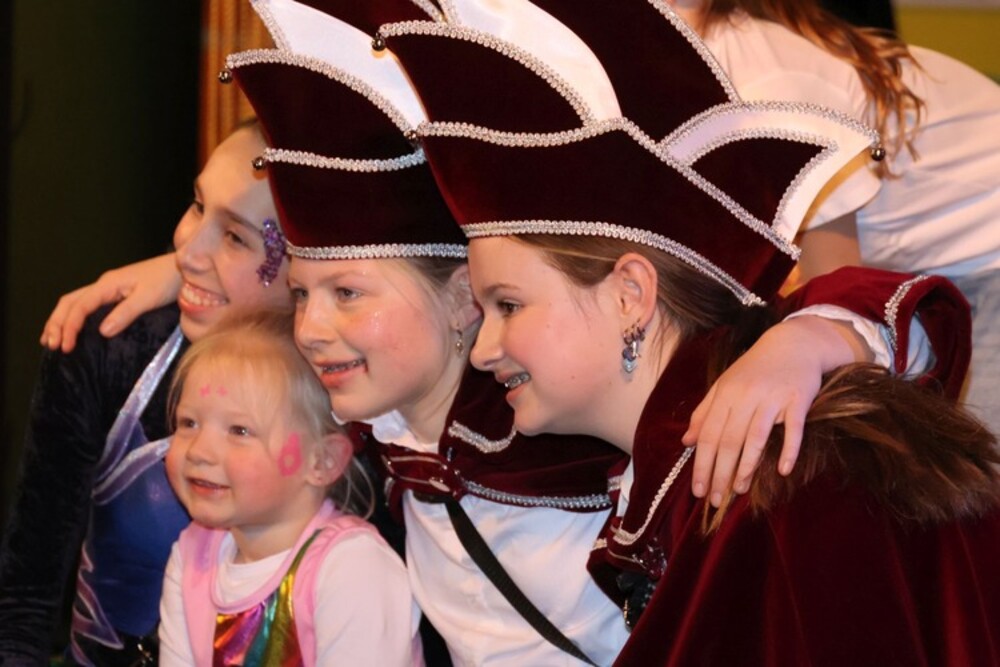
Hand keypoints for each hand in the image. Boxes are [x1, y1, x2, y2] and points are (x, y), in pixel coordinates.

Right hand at [40, 253, 180, 352]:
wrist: (183, 267)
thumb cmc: (168, 280)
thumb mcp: (148, 298)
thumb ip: (125, 313)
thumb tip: (102, 332)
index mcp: (108, 285)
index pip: (80, 306)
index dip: (69, 326)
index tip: (65, 346)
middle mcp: (104, 285)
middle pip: (70, 302)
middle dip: (57, 323)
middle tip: (50, 345)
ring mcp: (110, 288)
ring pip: (76, 302)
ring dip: (62, 319)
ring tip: (51, 339)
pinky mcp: (118, 293)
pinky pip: (88, 305)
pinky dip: (75, 316)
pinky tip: (74, 328)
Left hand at [683, 315, 870, 505]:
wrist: (793, 343)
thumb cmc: (755, 369)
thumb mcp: (724, 385)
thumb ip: (704, 412)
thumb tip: (686, 441)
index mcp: (725, 394)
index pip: (708, 434)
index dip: (701, 464)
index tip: (697, 490)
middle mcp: (745, 396)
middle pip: (728, 440)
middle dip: (719, 473)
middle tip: (715, 499)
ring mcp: (772, 398)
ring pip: (756, 437)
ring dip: (747, 466)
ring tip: (739, 491)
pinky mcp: (798, 399)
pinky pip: (793, 428)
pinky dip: (788, 449)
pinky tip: (783, 470)